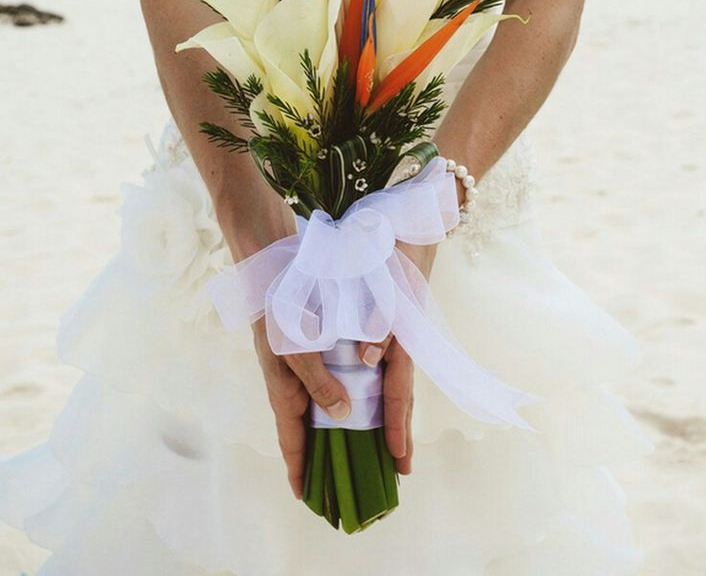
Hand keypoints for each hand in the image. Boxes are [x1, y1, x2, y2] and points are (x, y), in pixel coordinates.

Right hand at [252, 317, 351, 499]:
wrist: (272, 281)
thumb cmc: (280, 316)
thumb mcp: (299, 351)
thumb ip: (319, 382)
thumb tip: (341, 412)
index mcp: (284, 394)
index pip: (291, 443)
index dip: (299, 471)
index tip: (308, 500)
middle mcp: (292, 390)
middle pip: (308, 433)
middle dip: (322, 460)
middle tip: (342, 488)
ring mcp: (300, 376)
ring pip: (319, 413)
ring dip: (334, 435)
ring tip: (358, 457)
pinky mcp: (311, 361)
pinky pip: (326, 392)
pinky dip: (339, 408)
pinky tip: (358, 412)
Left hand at [357, 240, 437, 475]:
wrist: (412, 218)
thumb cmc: (390, 248)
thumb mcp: (382, 281)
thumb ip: (379, 320)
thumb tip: (370, 360)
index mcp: (402, 332)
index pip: (399, 388)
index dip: (398, 424)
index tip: (399, 460)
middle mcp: (404, 336)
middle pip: (402, 392)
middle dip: (400, 430)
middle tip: (400, 469)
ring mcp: (401, 330)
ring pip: (396, 379)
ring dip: (394, 412)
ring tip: (389, 444)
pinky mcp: (393, 320)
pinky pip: (389, 362)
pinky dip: (386, 385)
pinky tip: (376, 394)